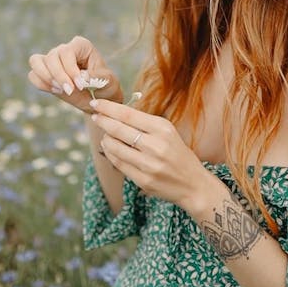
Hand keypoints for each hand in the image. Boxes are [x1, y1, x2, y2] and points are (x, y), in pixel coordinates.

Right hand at [27, 35, 122, 113]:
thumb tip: (81, 76)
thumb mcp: (108, 81)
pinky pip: (33, 75)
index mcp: (81, 45)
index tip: (80, 85)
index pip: (67, 52)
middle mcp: (64, 49)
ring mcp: (53, 60)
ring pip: (36, 61)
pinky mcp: (45, 72)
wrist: (98, 96)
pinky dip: (40, 84)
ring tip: (60, 90)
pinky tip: (55, 91)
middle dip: (59, 76)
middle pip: (51, 57)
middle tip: (70, 91)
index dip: (70, 69)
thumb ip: (97, 77)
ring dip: (46, 78)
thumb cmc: (105, 85)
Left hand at [89, 97, 208, 209]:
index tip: (96, 102)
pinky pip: (119, 164)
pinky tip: (109, 148)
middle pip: (119, 129)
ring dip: (105, 139)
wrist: (192, 184)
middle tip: (95, 116)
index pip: (128, 114)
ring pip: (115, 147)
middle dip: (103, 121)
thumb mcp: (168, 132)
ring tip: (105, 135)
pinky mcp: (143, 180)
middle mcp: (155, 145)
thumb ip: (145, 123)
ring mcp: (148, 164)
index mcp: (162, 128)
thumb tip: (117, 113)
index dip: (109, 108)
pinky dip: (110, 154)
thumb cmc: (177, 153)